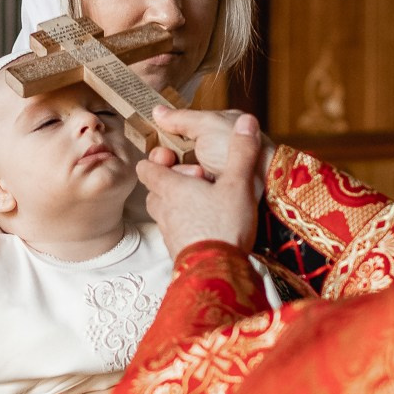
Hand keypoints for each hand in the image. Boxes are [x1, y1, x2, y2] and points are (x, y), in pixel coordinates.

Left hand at [138, 113, 263, 254]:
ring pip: (163, 210)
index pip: (146, 168)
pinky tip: (209, 225)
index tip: (173, 158)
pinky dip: (186, 224)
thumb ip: (241, 152)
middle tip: (199, 181)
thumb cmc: (224, 225)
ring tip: (205, 202)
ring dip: (178, 204)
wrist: (217, 272)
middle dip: (172, 182)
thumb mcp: (238, 183)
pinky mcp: (177, 250)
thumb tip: (246, 122)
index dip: (157, 160)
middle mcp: (163, 209)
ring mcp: (168, 232)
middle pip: (154, 189)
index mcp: (171, 188)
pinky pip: (175, 230)